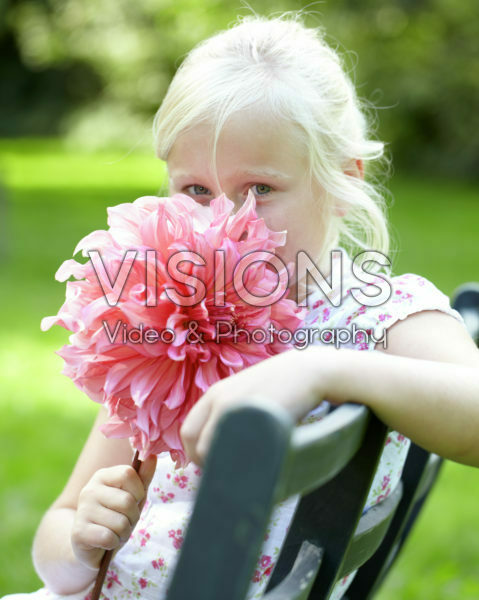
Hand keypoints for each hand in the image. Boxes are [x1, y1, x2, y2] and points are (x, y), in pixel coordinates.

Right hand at [71, 455, 156, 569]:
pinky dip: (113, 543)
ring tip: (115, 532)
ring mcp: (82, 510)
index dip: (138, 490)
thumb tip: (153, 455)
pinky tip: (106, 542)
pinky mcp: (78, 532)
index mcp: (102, 476)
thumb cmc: (116, 516)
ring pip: (120, 523)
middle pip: (127, 501)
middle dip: (133, 517)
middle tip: (124, 521)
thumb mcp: (133, 496)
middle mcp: (89, 489)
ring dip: (124, 533)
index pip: (128, 473)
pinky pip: (109, 538)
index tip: (134, 500)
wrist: (90, 545)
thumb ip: (143, 477)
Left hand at [180, 346, 328, 466]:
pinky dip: (239, 465)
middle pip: (194, 444)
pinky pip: (236, 452)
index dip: (196, 453)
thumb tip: (222, 446)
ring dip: (221, 467)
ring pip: (211, 451)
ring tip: (240, 472)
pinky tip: (253, 466)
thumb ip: (230, 415)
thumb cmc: (280, 387)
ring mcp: (236, 408)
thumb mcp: (245, 395)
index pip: (188, 432)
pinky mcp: (254, 418)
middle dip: (205, 465)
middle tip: (224, 474)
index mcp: (214, 395)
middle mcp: (219, 400)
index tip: (212, 464)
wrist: (307, 371)